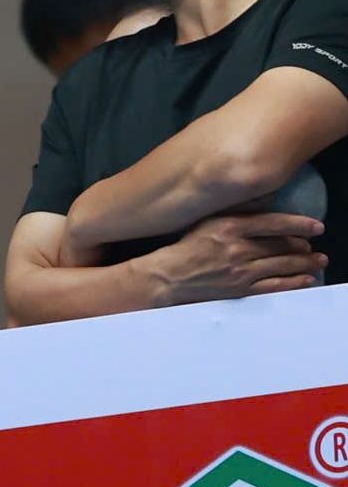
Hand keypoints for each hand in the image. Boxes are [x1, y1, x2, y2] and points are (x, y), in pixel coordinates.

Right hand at [138, 212, 326, 306]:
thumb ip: (235, 209)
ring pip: (282, 265)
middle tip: (316, 247)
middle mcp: (238, 248)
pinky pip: (274, 285)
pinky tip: (306, 280)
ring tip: (318, 261)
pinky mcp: (241, 288)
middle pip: (281, 246)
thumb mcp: (206, 220)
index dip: (299, 224)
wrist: (168, 275)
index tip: (316, 226)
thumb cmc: (185, 246)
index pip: (273, 223)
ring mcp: (241, 270)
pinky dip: (293, 283)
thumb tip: (263, 197)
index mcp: (230, 226)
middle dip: (303, 246)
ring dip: (305, 263)